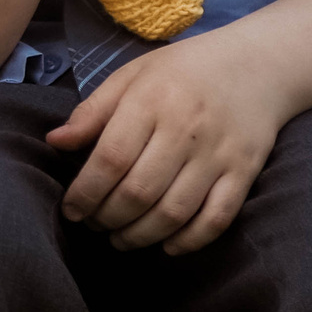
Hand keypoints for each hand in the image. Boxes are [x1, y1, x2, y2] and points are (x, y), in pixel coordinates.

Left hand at [46, 31, 290, 253]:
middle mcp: (185, 130)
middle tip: (93, 225)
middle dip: (108, 218)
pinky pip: (217, 218)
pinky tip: (167, 247)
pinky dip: (190, 241)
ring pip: (175, 212)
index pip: (111, 159)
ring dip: (141, 235)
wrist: (257, 65)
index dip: (86, 192)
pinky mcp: (245, 172)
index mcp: (151, 101)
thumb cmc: (182, 71)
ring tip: (121, 239)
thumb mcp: (132, 76)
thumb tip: (55, 142)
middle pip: (139, 192)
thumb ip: (93, 111)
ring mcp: (218, 155)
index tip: (71, 210)